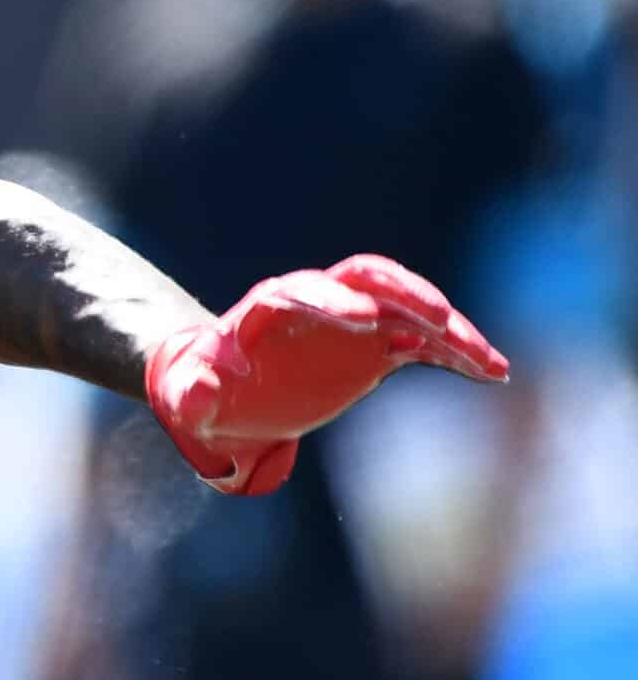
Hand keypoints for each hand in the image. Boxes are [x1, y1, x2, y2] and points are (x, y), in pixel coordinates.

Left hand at [146, 253, 508, 496]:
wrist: (225, 396)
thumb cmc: (199, 393)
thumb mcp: (187, 399)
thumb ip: (192, 395)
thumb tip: (202, 390)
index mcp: (268, 309)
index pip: (302, 290)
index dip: (331, 300)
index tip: (362, 320)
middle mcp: (318, 305)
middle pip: (365, 279)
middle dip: (403, 293)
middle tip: (441, 319)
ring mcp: (354, 322)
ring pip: (407, 308)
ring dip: (448, 328)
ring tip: (488, 360)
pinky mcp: (379, 346)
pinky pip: (425, 342)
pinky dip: (457, 352)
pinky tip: (492, 371)